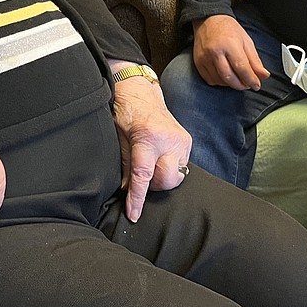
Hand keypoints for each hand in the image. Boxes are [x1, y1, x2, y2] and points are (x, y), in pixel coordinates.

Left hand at [111, 75, 191, 222]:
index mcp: (148, 137)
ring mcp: (181, 140)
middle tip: (142, 178)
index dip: (137, 198)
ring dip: (162, 177)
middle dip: (154, 186)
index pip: (143, 175)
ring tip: (151, 165)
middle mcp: (169, 140)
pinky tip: (160, 159)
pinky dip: (169, 168)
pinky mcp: (187, 141)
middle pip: (167, 180)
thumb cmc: (127, 112)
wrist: (142, 92)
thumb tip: (127, 190)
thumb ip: (125, 165)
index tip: (133, 214)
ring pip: (176, 176)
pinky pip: (181, 167)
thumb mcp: (119, 138)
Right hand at [191, 15, 269, 90]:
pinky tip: (226, 77)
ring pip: (219, 80)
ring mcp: (204, 58)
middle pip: (229, 77)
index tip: (256, 85)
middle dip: (241, 85)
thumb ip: (255, 60)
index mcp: (229, 44)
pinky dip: (220, 82)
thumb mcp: (246, 41)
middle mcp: (215, 52)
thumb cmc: (229, 29)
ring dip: (231, 84)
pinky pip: (210, 80)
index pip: (241, 67)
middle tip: (247, 84)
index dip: (251, 79)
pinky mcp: (198, 62)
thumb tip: (264, 75)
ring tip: (238, 79)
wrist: (208, 20)